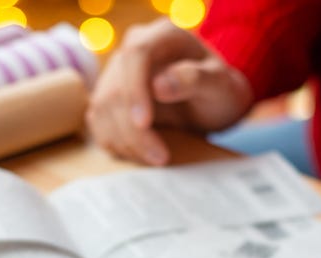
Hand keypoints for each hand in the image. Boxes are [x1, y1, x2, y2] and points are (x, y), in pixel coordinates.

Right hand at [86, 18, 252, 165]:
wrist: (211, 102)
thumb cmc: (219, 91)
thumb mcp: (220, 85)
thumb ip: (195, 79)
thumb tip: (158, 87)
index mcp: (161, 36)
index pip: (136, 55)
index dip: (134, 91)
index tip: (143, 123)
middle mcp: (133, 49)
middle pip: (116, 89)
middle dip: (134, 130)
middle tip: (160, 157)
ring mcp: (117, 73)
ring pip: (103, 109)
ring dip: (125, 141)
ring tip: (156, 159)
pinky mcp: (110, 97)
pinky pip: (100, 122)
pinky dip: (117, 143)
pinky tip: (141, 155)